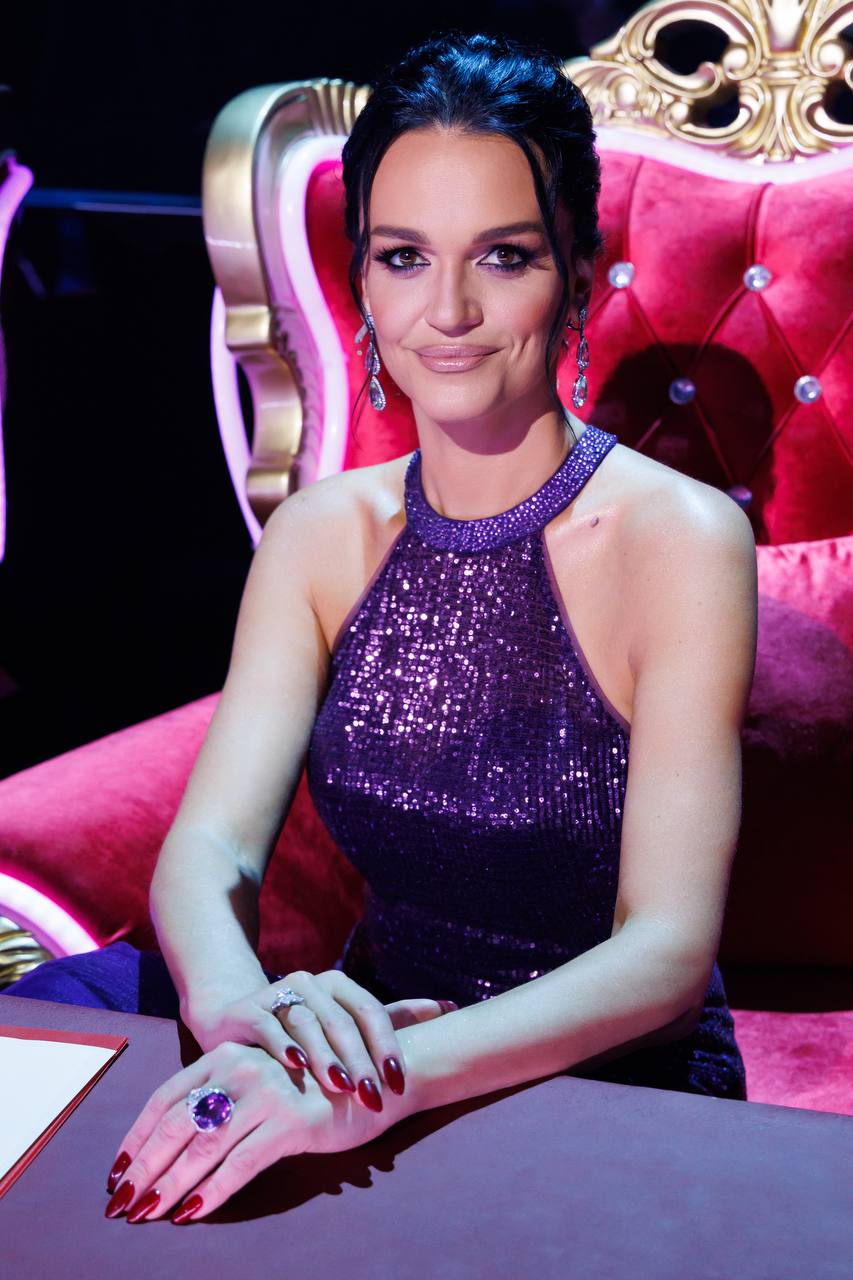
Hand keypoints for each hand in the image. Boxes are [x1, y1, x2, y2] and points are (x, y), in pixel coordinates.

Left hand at [104, 1039, 399, 1223]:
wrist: (371, 1071)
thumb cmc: (310, 1082)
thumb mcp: (260, 1079)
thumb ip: (222, 1097)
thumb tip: (174, 1142)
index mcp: (224, 1055)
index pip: (165, 1096)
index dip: (136, 1136)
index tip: (116, 1171)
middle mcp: (239, 1067)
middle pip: (175, 1123)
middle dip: (144, 1168)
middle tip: (121, 1204)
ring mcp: (266, 1092)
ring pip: (202, 1147)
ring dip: (169, 1186)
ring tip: (148, 1214)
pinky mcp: (291, 1121)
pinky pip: (240, 1165)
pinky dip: (211, 1193)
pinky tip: (192, 1213)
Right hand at [184, 969, 456, 1112]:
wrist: (235, 1021)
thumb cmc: (303, 1031)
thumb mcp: (348, 1024)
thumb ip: (396, 1018)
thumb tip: (452, 1008)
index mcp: (340, 986)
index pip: (371, 1012)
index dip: (387, 1046)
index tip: (399, 1083)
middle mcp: (312, 983)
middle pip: (342, 1022)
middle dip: (360, 1061)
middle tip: (373, 1097)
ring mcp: (279, 993)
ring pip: (308, 1023)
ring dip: (326, 1056)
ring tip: (340, 1085)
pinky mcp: (249, 1011)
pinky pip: (270, 1026)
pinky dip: (284, 1046)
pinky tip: (297, 1066)